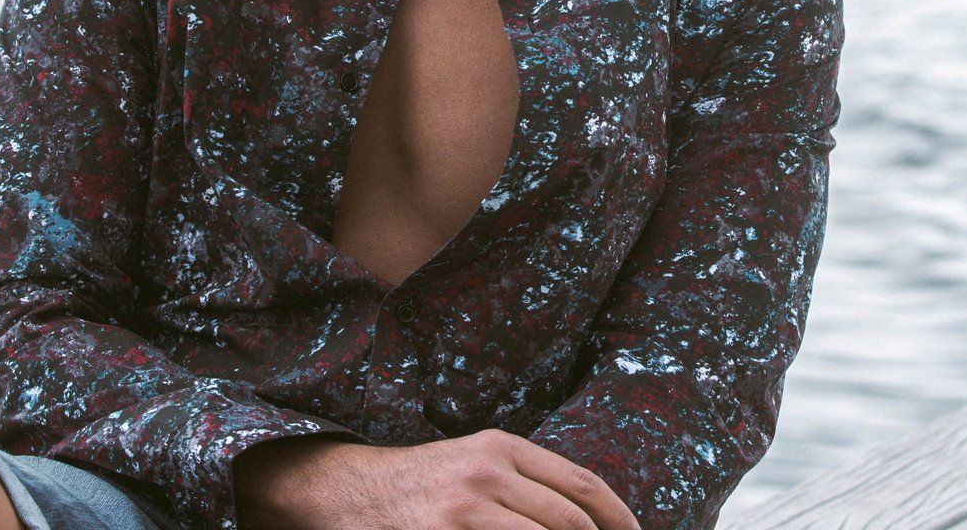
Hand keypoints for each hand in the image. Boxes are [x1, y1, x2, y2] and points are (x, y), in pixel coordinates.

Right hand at [235, 427, 641, 529]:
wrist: (348, 491)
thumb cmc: (422, 485)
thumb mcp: (475, 464)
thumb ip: (525, 481)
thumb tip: (586, 518)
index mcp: (502, 446)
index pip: (583, 484)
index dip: (619, 518)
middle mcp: (487, 471)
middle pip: (570, 520)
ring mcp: (466, 508)